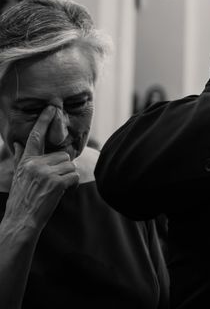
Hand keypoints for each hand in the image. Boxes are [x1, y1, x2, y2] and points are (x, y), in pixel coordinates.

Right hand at [3, 106, 79, 231]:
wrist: (21, 221)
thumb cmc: (22, 199)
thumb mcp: (18, 175)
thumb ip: (21, 158)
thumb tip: (18, 143)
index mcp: (26, 161)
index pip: (35, 137)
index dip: (43, 121)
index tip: (50, 107)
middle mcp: (34, 164)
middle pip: (63, 155)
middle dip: (63, 168)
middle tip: (53, 183)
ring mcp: (44, 173)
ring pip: (70, 165)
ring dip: (68, 177)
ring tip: (55, 189)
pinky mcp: (55, 183)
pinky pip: (74, 176)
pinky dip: (72, 185)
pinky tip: (62, 193)